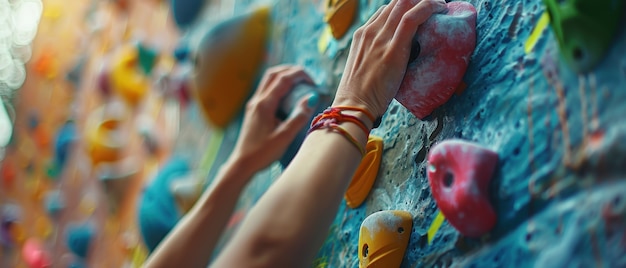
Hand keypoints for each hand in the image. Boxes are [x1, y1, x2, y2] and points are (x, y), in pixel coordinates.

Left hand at [229, 65, 317, 173]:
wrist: (243, 163)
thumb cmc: (262, 153)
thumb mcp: (284, 136)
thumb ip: (298, 117)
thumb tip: (311, 99)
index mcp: (264, 104)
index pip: (283, 79)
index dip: (300, 75)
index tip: (313, 81)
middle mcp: (257, 100)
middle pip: (273, 73)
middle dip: (291, 70)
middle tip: (307, 78)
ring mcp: (253, 104)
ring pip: (268, 80)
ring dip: (284, 76)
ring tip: (299, 83)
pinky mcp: (253, 110)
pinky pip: (266, 89)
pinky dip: (278, 85)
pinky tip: (287, 95)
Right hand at [333, 0, 446, 117]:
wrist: (353, 105)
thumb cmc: (359, 96)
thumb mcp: (364, 69)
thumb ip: (377, 59)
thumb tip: (395, 62)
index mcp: (361, 35)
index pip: (386, 11)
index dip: (405, 9)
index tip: (419, 14)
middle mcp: (370, 31)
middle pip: (396, 3)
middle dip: (417, 1)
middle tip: (436, 6)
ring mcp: (380, 38)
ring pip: (405, 4)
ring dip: (426, 2)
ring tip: (441, 7)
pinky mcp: (393, 48)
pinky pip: (412, 18)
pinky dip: (428, 8)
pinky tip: (440, 9)